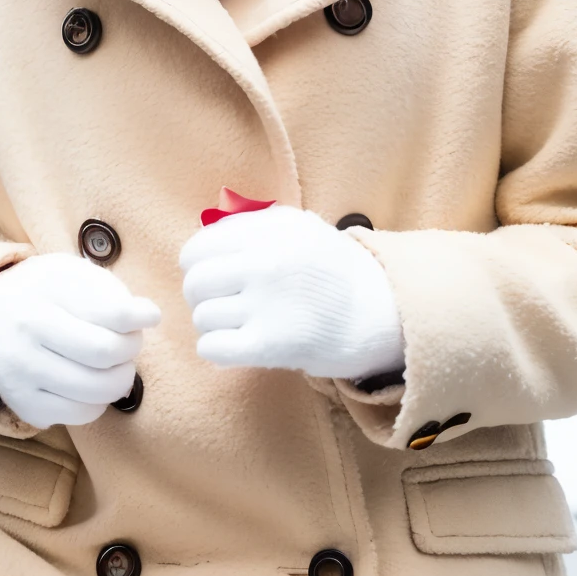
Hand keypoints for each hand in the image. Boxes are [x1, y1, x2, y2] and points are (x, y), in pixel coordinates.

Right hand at [0, 254, 160, 428]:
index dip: (140, 317)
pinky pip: (82, 414)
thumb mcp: (72, 274)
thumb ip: (111, 291)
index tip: (148, 315)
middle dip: (131, 349)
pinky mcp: (24, 406)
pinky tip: (91, 382)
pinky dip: (99, 401)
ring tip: (114, 364)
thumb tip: (148, 317)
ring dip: (120, 378)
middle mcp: (23, 338)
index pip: (111, 314)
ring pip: (97, 390)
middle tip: (127, 342)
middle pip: (106, 353)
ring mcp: (20, 376)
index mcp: (39, 298)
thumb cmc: (46, 293)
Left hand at [179, 206, 403, 381]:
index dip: (196, 265)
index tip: (211, 275)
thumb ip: (253, 225)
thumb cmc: (335, 272)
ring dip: (213, 325)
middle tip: (222, 303)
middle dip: (201, 296)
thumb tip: (203, 237)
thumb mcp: (302, 228)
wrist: (381, 315)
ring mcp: (267, 304)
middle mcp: (266, 262)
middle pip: (195, 282)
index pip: (198, 248)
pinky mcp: (270, 344)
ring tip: (238, 325)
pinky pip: (211, 348)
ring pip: (202, 317)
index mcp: (270, 231)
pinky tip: (235, 346)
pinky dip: (215, 350)